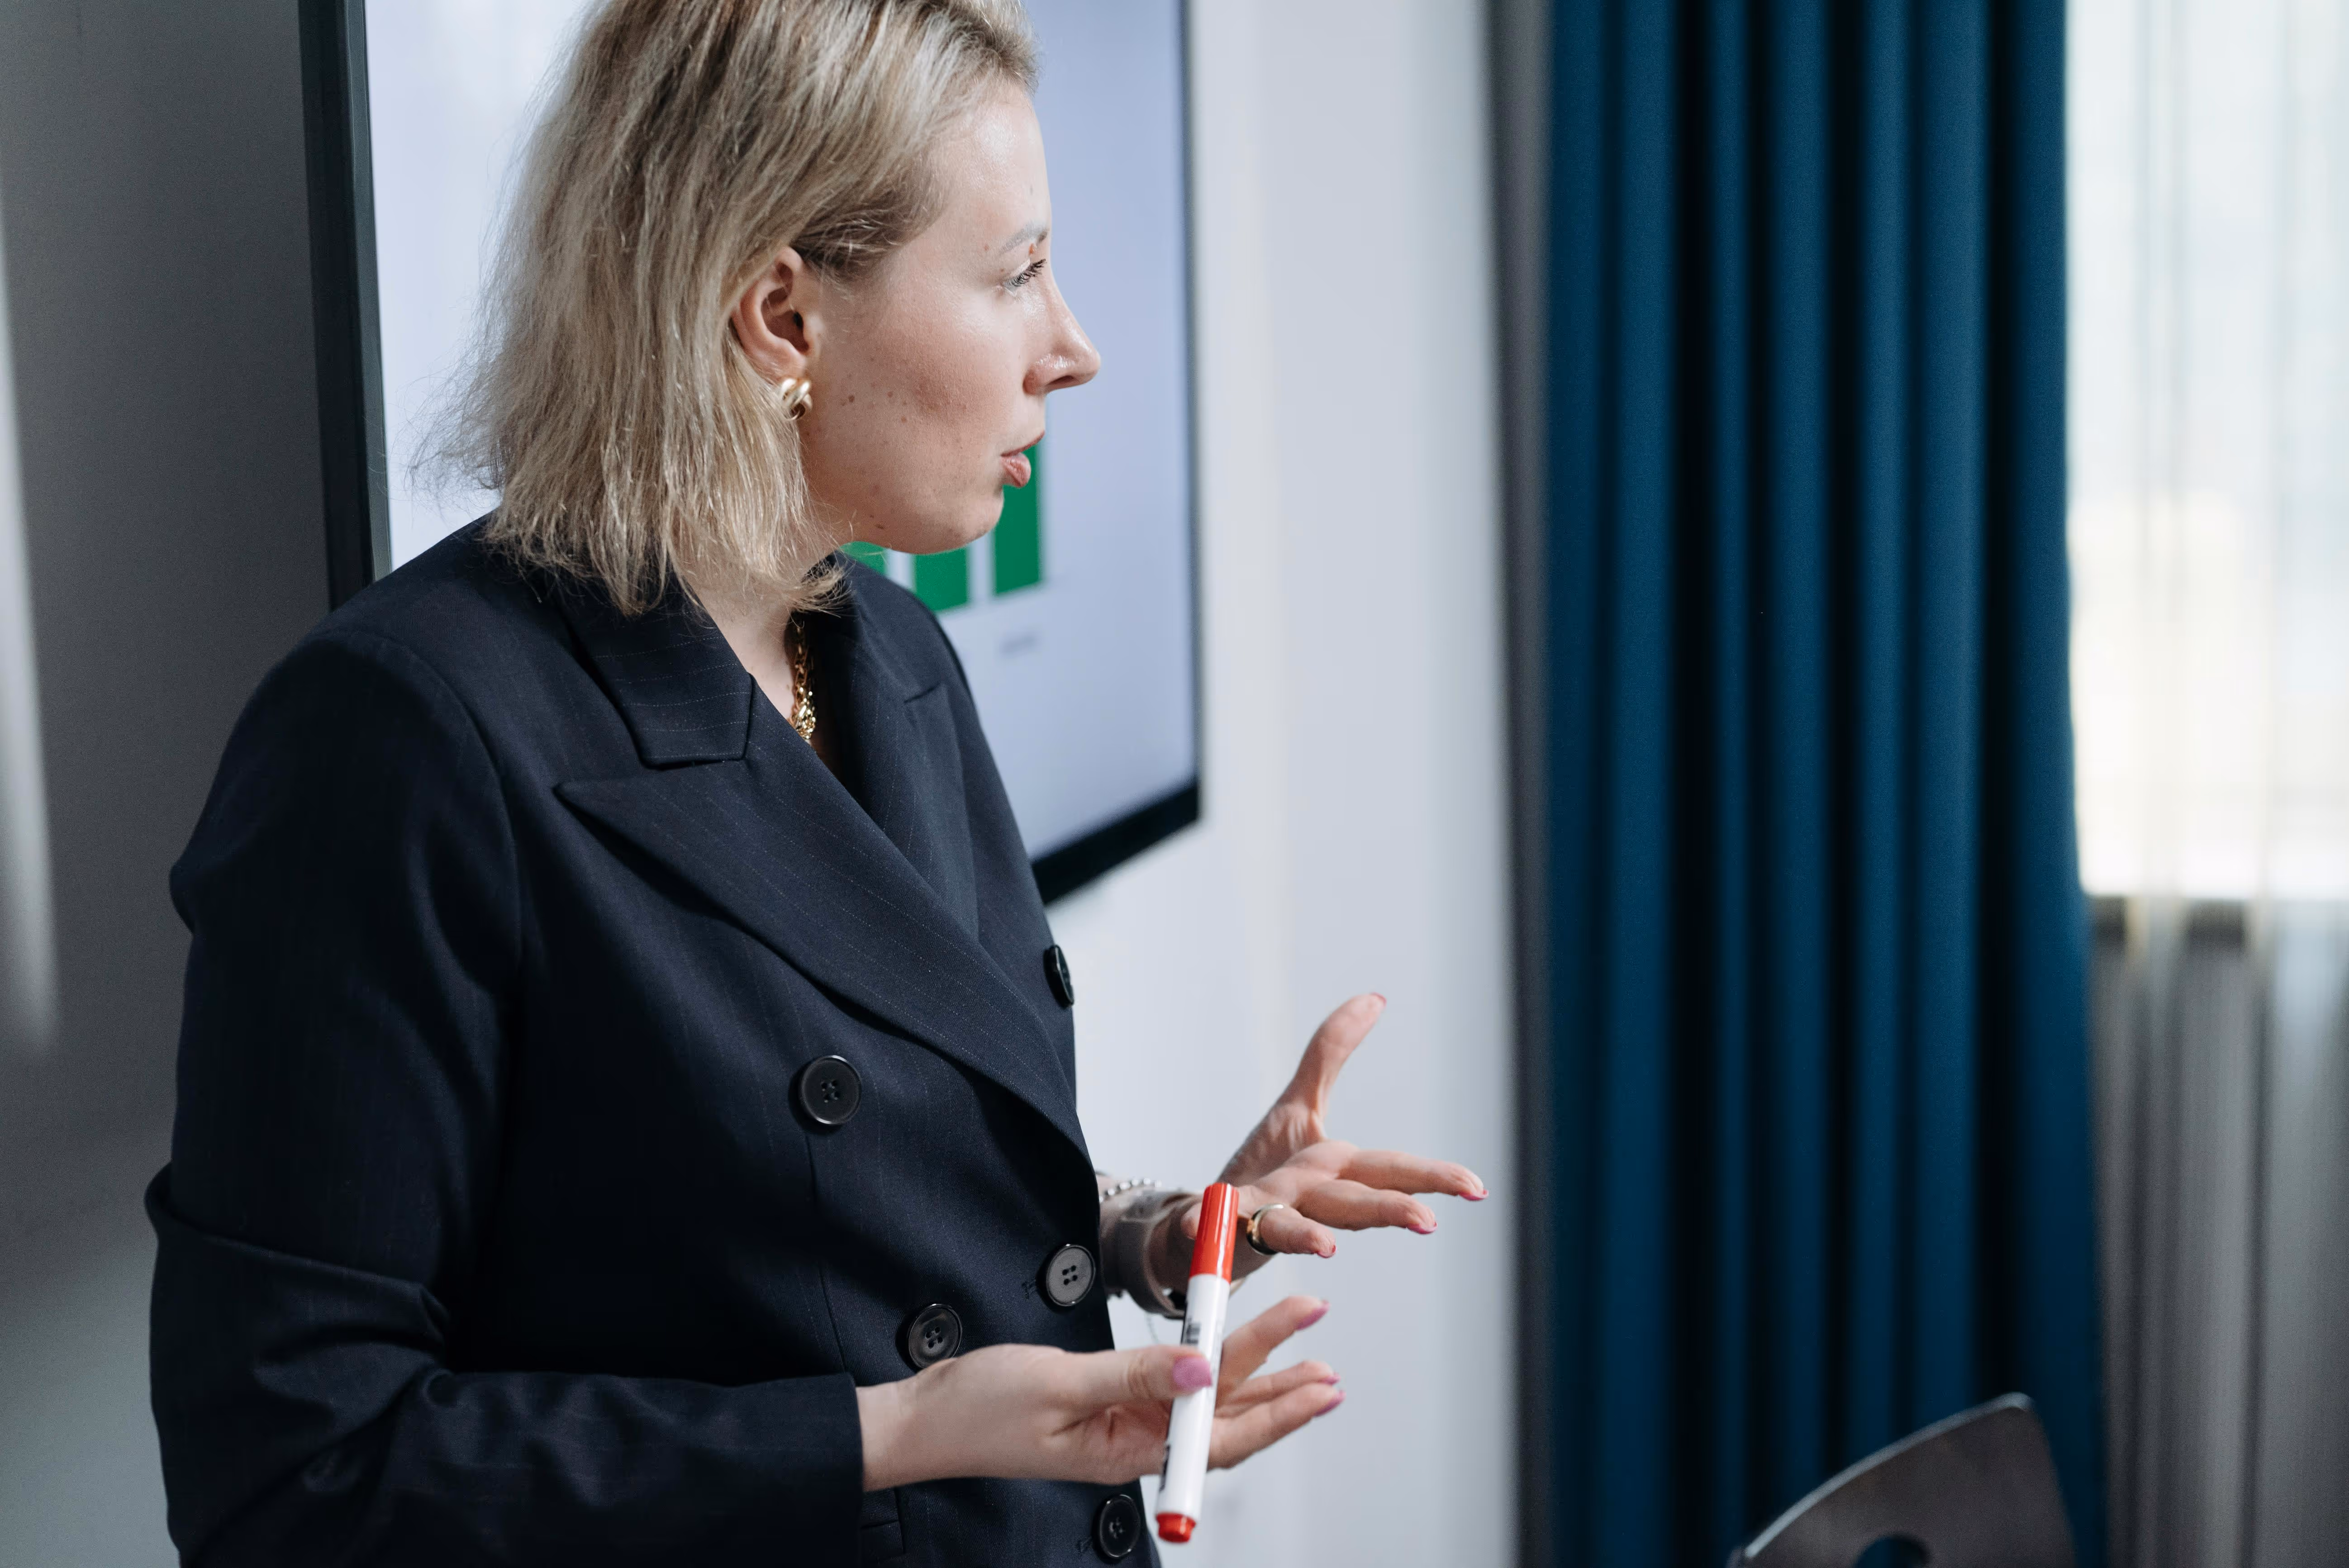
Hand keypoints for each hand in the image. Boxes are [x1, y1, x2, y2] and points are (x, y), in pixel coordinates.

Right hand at [855, 1295, 1342, 1488]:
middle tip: (1327, 1357)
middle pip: (1224, 1419)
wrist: (924, 1419)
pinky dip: (1208, 1367)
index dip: (1272, 1401)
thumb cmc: (977, 1410)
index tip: (1314, 1372)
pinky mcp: (1107, 1405)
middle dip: (1280, 1388)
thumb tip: (1203, 1368)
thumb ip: (1133, 1375)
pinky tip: (1231, 1357)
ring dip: (1255, 1378)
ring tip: (1308, 1359)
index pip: (1219, 1430)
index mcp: (1127, 1449)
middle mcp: (1133, 1443)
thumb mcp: (1058, 1385)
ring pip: (1205, 1403)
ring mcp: (1122, 1426)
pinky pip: (1173, 1389)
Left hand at [1163, 995, 1486, 1273]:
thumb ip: (1333, 1051)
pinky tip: (1197, 1222)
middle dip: (1392, 1208)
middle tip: (1427, 1221)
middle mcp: (1309, 1196)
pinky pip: (1218, 1222)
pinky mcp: (1222, 1221)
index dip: (1435, 1176)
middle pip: (1356, 1201)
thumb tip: (1374, 998)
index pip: (1394, 1170)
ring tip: (1326, 1246)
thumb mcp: (1299, 1103)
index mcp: (1335, 1168)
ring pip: (1295, 1224)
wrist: (1209, 1225)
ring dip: (1307, 1234)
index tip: (1477, 1187)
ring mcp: (1268, 1212)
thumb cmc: (1268, 1170)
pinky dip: (1209, 1224)